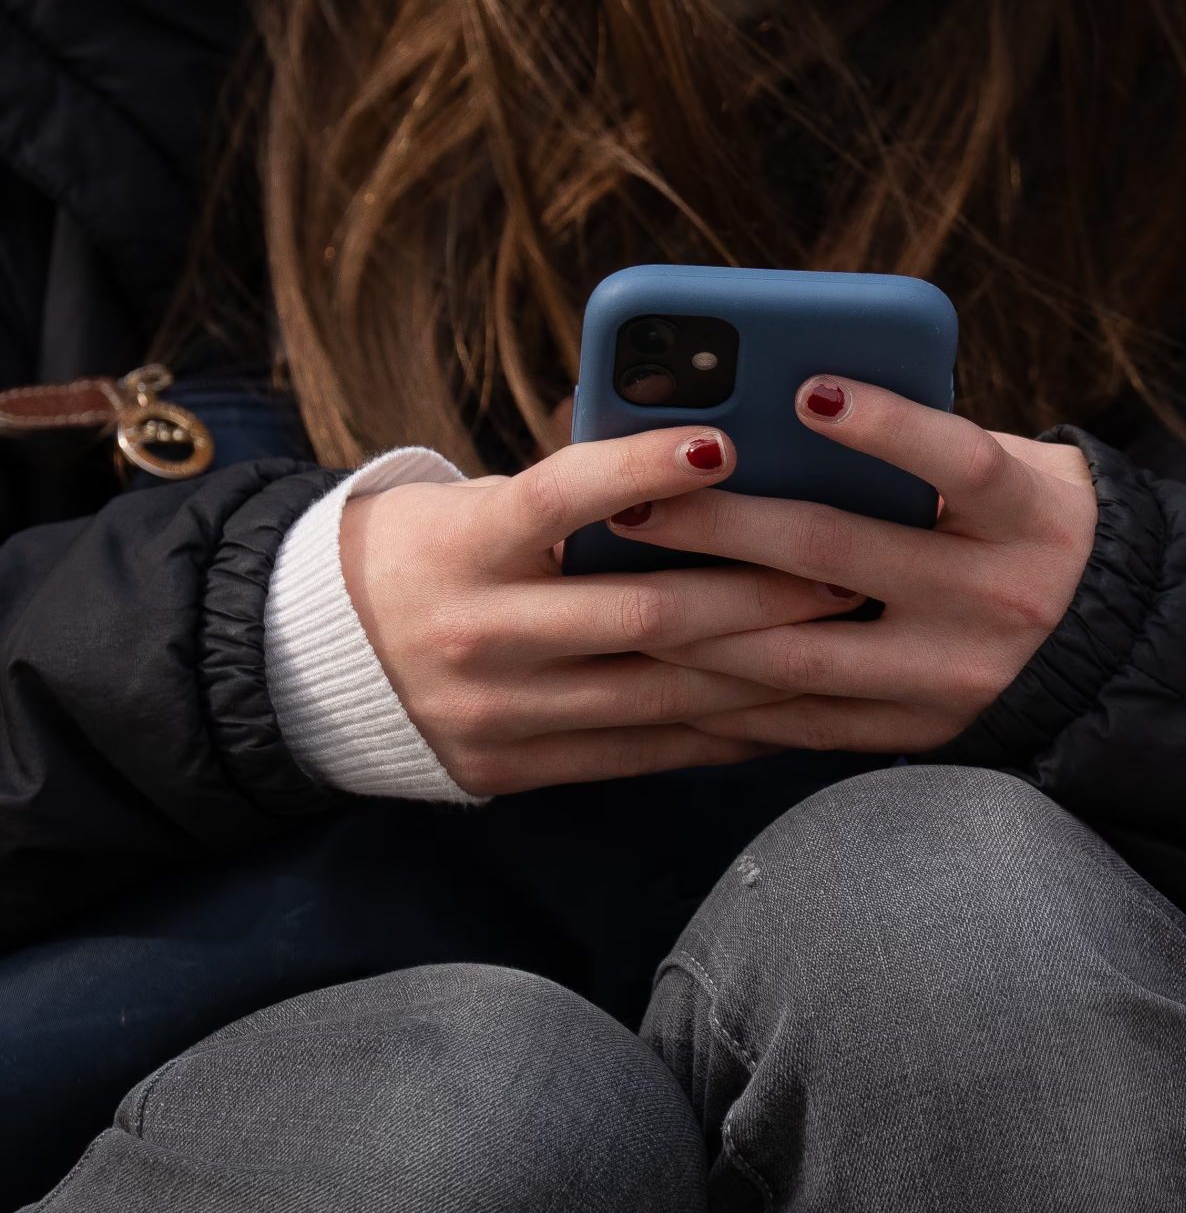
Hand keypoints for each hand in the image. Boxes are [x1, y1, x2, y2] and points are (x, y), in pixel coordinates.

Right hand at [341, 427, 854, 795]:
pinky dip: (724, 731)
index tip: (724, 444)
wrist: (317, 664)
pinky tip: (791, 708)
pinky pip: (645, 753)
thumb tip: (705, 443)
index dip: (640, 470)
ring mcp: (501, 712)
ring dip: (764, 670)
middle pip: (644, 616)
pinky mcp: (519, 769)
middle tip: (841, 568)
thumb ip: (573, 488)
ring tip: (841, 639)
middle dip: (757, 594)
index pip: (558, 498)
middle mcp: (480, 633)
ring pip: (661, 694)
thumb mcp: (474, 502)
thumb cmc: (432, 551)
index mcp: (464, 547)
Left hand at [613, 376, 1098, 755]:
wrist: (1121, 650)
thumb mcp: (1019, 469)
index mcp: (1026, 516)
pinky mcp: (923, 732)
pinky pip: (808, 720)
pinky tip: (668, 665)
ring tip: (628, 585)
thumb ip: (929, 444)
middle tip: (642, 500)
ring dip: (701, 619)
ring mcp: (956, 675)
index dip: (886, 428)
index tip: (806, 392)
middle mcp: (996, 597)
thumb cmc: (1036, 525)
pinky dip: (732, 694)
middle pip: (843, 554)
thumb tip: (790, 404)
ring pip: (804, 652)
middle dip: (728, 525)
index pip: (958, 462)